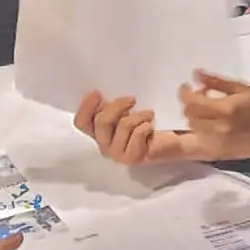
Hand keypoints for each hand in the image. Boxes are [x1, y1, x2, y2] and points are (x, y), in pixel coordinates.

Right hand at [73, 92, 206, 164]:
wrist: (169, 141)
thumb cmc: (144, 123)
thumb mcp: (124, 112)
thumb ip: (109, 106)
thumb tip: (99, 95)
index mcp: (98, 132)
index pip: (81, 122)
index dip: (85, 106)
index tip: (98, 92)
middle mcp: (104, 145)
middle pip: (101, 122)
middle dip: (117, 106)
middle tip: (132, 99)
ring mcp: (117, 154)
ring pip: (122, 126)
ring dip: (138, 115)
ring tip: (149, 114)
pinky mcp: (133, 158)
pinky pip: (137, 134)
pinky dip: (146, 125)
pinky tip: (151, 125)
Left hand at [179, 72, 249, 159]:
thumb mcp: (242, 88)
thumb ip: (217, 81)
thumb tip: (196, 74)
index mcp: (225, 110)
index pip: (192, 102)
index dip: (185, 92)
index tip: (186, 86)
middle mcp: (218, 128)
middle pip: (189, 115)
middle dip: (190, 104)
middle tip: (199, 96)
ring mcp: (217, 143)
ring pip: (192, 128)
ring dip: (194, 117)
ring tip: (206, 110)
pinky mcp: (219, 153)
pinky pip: (200, 141)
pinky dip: (199, 130)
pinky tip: (209, 124)